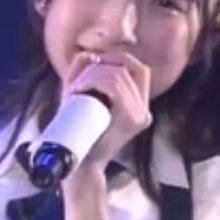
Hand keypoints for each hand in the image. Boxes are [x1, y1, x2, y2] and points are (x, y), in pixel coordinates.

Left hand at [61, 50, 152, 173]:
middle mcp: (144, 109)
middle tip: (77, 83)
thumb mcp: (79, 98)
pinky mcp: (130, 119)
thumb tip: (88, 53)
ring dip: (91, 75)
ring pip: (117, 74)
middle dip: (97, 66)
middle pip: (126, 67)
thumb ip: (82, 73)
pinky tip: (79, 90)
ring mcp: (140, 114)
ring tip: (75, 90)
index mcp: (138, 105)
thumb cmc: (78, 133)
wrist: (80, 165)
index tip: (94, 63)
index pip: (139, 69)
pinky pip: (114, 85)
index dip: (117, 58)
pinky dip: (93, 81)